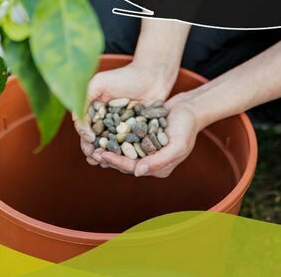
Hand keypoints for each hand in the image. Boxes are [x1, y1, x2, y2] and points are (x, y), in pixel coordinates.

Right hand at [73, 61, 176, 165]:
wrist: (152, 76)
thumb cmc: (124, 77)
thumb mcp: (98, 84)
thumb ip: (83, 100)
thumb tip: (81, 126)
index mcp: (94, 112)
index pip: (84, 129)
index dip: (84, 137)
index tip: (90, 140)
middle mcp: (106, 122)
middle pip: (95, 142)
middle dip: (93, 151)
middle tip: (95, 157)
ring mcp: (121, 130)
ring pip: (110, 148)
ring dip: (106, 157)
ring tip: (105, 162)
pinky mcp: (135, 135)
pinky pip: (128, 148)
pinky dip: (123, 156)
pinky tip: (122, 161)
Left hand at [92, 91, 206, 176]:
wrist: (189, 108)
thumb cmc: (186, 127)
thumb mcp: (177, 145)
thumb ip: (160, 160)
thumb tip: (138, 172)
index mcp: (160, 168)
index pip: (133, 168)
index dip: (115, 162)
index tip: (100, 154)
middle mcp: (151, 161)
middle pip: (125, 162)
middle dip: (108, 157)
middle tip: (90, 150)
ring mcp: (146, 149)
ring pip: (123, 152)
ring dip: (108, 148)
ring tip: (92, 143)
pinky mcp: (142, 136)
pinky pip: (125, 139)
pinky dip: (114, 137)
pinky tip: (101, 131)